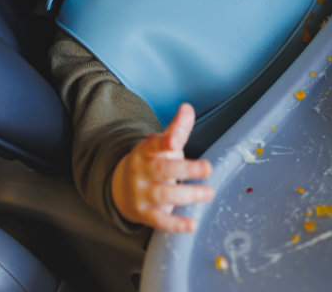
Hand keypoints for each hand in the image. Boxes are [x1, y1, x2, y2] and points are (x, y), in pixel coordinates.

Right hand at [110, 103, 213, 231]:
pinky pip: (160, 220)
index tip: (177, 140)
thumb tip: (187, 107)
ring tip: (209, 193)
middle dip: (185, 169)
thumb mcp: (162, 144)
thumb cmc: (152, 162)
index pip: (155, 144)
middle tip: (208, 168)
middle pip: (162, 169)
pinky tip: (192, 224)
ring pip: (163, 194)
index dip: (166, 141)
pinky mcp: (145, 213)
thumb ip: (177, 129)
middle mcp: (142, 171)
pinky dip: (176, 224)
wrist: (122, 188)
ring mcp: (142, 193)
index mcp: (147, 151)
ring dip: (188, 194)